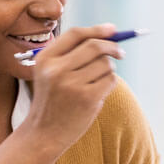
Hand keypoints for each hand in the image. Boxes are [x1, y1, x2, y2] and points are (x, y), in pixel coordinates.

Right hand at [23, 24, 122, 153]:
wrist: (43, 133)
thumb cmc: (52, 99)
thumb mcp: (50, 72)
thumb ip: (72, 52)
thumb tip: (109, 32)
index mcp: (45, 59)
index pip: (76, 34)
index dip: (97, 29)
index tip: (113, 29)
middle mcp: (57, 69)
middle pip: (95, 46)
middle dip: (112, 46)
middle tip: (120, 52)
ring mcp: (72, 84)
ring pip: (105, 64)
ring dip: (109, 70)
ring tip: (96, 83)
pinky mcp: (87, 98)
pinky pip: (110, 80)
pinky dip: (109, 84)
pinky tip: (97, 94)